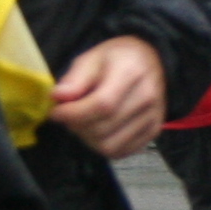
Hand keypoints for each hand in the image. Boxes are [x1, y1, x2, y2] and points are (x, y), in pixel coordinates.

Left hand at [49, 34, 166, 157]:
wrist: (149, 61)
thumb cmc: (117, 58)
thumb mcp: (92, 58)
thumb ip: (75, 78)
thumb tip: (58, 97)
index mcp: (131, 72)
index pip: (102, 104)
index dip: (74, 114)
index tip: (56, 112)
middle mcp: (147, 96)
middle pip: (103, 128)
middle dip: (76, 126)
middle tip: (68, 115)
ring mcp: (153, 116)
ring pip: (110, 146)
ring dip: (88, 139)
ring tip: (83, 123)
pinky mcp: (154, 131)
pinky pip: (120, 152)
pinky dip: (103, 146)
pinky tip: (98, 130)